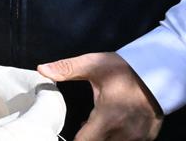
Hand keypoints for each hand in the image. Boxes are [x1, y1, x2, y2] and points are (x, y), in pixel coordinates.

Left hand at [38, 52, 162, 140]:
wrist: (158, 72)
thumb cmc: (123, 69)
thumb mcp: (93, 65)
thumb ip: (66, 69)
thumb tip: (41, 70)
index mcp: (107, 118)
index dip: (73, 139)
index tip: (67, 131)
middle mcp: (123, 133)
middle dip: (87, 137)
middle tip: (84, 123)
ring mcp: (137, 137)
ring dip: (101, 137)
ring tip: (98, 122)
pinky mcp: (147, 137)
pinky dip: (116, 137)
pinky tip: (114, 124)